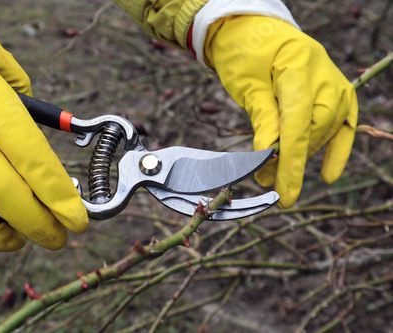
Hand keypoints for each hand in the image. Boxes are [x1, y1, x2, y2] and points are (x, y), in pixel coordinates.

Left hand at [203, 15, 357, 207]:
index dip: (291, 163)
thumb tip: (269, 155)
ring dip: (301, 157)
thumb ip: (263, 118)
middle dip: (290, 162)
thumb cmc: (244, 52)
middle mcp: (325, 76)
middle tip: (264, 181)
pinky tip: (329, 175)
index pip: (298, 125)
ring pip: (323, 132)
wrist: (253, 29)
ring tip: (274, 177)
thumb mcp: (246, 84)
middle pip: (313, 131)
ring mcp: (334, 84)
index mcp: (300, 67)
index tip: (284, 193)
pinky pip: (342, 125)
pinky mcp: (334, 92)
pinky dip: (335, 150)